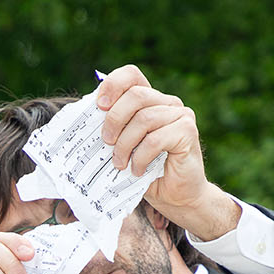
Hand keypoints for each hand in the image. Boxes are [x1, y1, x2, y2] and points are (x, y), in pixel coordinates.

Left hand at [95, 64, 239, 241]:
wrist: (176, 198)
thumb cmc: (147, 172)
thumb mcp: (124, 148)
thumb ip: (113, 131)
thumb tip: (85, 121)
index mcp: (150, 101)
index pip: (131, 75)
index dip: (113, 84)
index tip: (100, 106)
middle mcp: (168, 103)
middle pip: (136, 95)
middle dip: (114, 120)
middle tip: (106, 143)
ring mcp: (181, 115)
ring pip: (144, 118)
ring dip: (125, 145)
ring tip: (120, 164)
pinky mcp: (187, 132)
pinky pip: (155, 139)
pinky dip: (141, 157)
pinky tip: (138, 170)